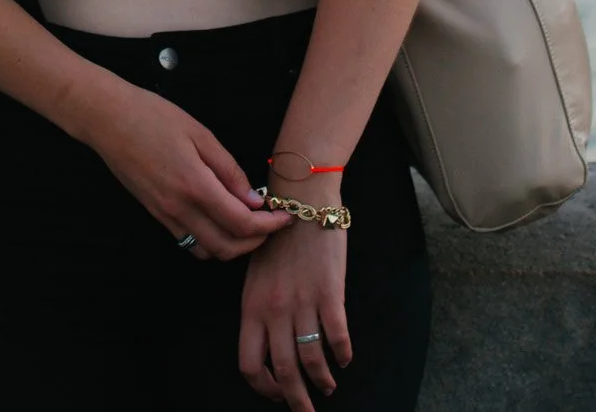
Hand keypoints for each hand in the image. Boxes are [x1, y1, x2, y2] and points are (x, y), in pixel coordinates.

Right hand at [80, 82, 286, 260]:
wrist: (107, 119)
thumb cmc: (153, 117)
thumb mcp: (199, 134)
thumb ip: (229, 170)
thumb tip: (253, 199)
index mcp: (195, 186)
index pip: (241, 223)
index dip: (269, 226)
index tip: (284, 217)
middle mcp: (179, 209)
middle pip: (227, 247)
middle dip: (255, 241)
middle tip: (271, 223)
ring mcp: (164, 215)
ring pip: (207, 251)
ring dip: (233, 246)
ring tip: (248, 224)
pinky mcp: (155, 214)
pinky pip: (188, 242)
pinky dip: (211, 242)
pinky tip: (220, 221)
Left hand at [238, 195, 350, 406]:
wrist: (302, 202)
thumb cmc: (278, 237)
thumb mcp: (256, 275)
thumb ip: (260, 309)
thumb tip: (269, 344)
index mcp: (252, 306)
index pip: (250, 364)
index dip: (263, 387)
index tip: (276, 394)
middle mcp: (274, 310)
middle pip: (282, 372)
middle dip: (295, 400)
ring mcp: (302, 302)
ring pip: (311, 360)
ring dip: (322, 380)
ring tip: (328, 386)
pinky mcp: (330, 293)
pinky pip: (338, 336)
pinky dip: (342, 354)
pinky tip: (345, 359)